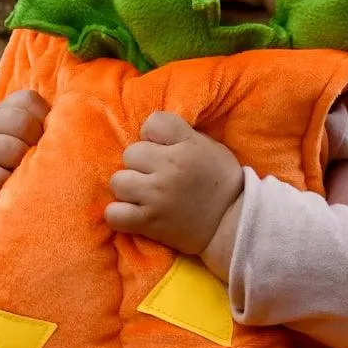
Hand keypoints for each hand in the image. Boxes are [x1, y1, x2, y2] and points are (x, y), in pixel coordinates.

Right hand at [0, 89, 48, 227]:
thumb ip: (39, 127)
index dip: (44, 120)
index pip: (29, 100)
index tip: (42, 139)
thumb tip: (72, 129)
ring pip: (12, 149)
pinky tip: (8, 187)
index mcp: (0, 109)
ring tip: (22, 174)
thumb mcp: (18, 138)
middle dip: (35, 145)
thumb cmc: (4, 162)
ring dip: (23, 166)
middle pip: (22, 124)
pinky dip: (9, 184)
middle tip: (34, 161)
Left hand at [107, 111, 243, 257]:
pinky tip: (133, 214)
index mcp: (188, 145)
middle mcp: (170, 167)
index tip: (161, 148)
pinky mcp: (149, 222)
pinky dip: (119, 215)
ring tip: (143, 195)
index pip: (152, 123)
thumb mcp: (209, 147)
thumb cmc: (221, 182)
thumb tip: (151, 131)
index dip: (152, 135)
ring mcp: (157, 196)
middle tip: (155, 176)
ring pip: (118, 182)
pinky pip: (114, 214)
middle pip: (130, 153)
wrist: (233, 224)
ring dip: (128, 189)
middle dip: (140, 165)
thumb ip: (181, 135)